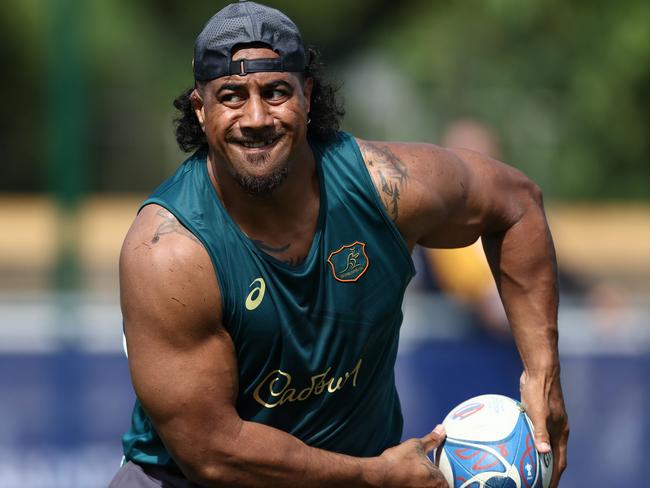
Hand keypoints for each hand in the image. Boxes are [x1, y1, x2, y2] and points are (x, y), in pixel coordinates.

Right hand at [378, 425, 448, 487]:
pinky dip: (422, 482)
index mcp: (437, 480)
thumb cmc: (398, 461)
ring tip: (423, 471)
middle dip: (440, 477)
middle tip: (436, 469)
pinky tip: (415, 476)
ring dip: (430, 480)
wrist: (380, 473)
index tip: (448, 467)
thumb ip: (432, 439)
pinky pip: (422, 486)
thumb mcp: (417, 446)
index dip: (450, 473)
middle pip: (442, 484)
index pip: (452, 480)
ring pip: (432, 486)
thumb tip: (442, 429)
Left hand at [520, 370, 569, 487]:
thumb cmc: (540, 391)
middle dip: (546, 472)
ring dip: (536, 457)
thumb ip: (541, 432)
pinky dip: (527, 441)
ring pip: (542, 444)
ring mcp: (548, 422)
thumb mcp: (539, 413)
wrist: (540, 371)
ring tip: (524, 468)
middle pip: (552, 456)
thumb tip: (544, 451)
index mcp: (560, 432)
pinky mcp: (538, 414)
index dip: (554, 477)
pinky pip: (533, 433)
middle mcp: (557, 429)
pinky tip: (513, 444)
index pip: (559, 462)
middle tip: (534, 482)